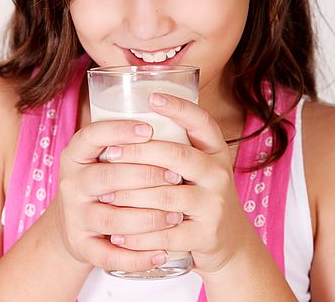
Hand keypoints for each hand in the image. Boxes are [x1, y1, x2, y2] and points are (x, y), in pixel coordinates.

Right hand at [55, 119, 183, 271]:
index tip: (149, 128)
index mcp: (76, 154)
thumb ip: (129, 138)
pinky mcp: (81, 246)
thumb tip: (174, 111)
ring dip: (148, 217)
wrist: (74, 223)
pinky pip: (110, 256)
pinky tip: (163, 252)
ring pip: (112, 219)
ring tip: (177, 214)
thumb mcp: (103, 154)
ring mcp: (74, 217)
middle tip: (178, 176)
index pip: (92, 136)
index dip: (120, 130)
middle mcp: (71, 184)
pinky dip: (138, 256)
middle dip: (146, 176)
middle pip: (107, 177)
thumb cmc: (102, 179)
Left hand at [101, 93, 257, 274]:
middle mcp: (219, 173)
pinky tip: (118, 234)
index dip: (179, 107)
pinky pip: (167, 234)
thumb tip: (129, 115)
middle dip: (139, 153)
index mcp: (215, 149)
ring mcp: (214, 205)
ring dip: (131, 196)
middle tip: (109, 153)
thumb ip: (175, 144)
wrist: (228, 238)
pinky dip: (139, 236)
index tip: (152, 97)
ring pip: (166, 196)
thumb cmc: (200, 191)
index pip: (201, 121)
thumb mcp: (199, 164)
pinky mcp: (207, 235)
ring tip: (105, 196)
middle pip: (177, 155)